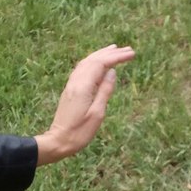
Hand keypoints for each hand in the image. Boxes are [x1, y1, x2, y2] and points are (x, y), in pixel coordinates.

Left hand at [34, 44, 135, 165]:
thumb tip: (112, 72)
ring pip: (86, 62)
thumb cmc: (80, 132)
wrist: (58, 141)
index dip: (117, 57)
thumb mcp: (97, 113)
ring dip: (101, 55)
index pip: (101, 64)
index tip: (131, 54)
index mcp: (83, 86)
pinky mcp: (70, 90)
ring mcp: (71, 85)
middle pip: (93, 60)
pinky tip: (98, 63)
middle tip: (128, 49)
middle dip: (111, 53)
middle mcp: (76, 82)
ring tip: (114, 50)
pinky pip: (82, 69)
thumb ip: (105, 90)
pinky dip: (92, 62)